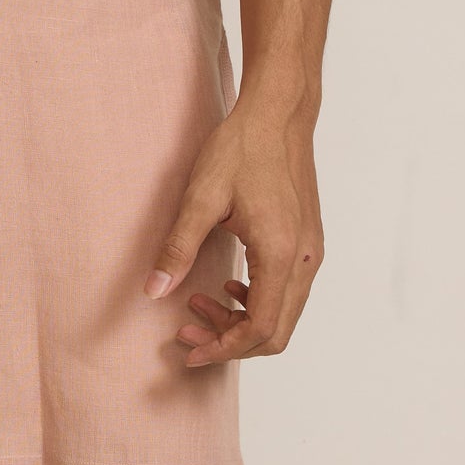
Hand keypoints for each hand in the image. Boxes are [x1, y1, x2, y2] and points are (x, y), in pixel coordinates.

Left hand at [145, 99, 324, 367]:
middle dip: (230, 342)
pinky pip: (289, 293)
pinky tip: (227, 286)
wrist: (279, 113)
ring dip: (242, 322)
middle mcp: (305, 259)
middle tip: (186, 332)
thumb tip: (153, 291)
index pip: (260, 328)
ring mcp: (312, 252)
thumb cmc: (242, 148)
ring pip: (284, 315)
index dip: (224, 349)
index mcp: (281, 253)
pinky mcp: (309, 242)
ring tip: (198, 303)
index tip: (189, 351)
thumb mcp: (201, 198)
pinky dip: (258, 303)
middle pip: (277, 333)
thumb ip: (178, 248)